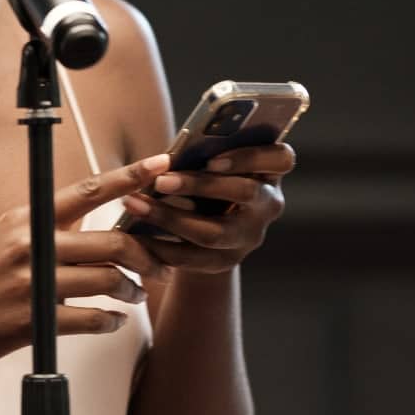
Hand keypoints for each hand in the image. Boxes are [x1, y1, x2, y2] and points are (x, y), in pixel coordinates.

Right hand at [0, 154, 178, 380]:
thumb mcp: (0, 240)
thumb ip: (42, 229)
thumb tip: (88, 225)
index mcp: (24, 218)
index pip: (87, 190)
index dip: (129, 177)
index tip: (160, 165)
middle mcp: (29, 245)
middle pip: (110, 241)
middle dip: (146, 255)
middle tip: (160, 267)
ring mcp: (31, 284)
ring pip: (107, 281)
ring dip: (131, 291)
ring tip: (134, 296)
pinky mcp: (33, 323)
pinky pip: (92, 319)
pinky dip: (110, 322)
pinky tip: (111, 321)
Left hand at [119, 142, 295, 274]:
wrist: (205, 228)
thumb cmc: (205, 176)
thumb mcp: (210, 162)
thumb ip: (202, 153)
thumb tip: (167, 154)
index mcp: (270, 171)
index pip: (282, 158)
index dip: (251, 156)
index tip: (213, 158)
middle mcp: (266, 206)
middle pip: (244, 194)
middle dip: (200, 186)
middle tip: (161, 180)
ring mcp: (249, 237)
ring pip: (214, 232)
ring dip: (170, 217)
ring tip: (135, 203)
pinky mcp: (224, 262)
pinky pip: (191, 258)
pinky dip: (159, 245)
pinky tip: (132, 234)